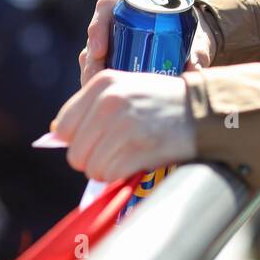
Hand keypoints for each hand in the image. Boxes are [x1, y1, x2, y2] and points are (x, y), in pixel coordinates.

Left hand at [51, 69, 196, 181]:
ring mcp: (122, 125)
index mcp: (103, 83)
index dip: (78, 139)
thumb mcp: (127, 89)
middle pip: (75, 152)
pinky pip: (110, 176)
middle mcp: (110, 101)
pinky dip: (123, 175)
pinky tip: (140, 159)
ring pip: (91, 167)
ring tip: (132, 152)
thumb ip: (91, 107)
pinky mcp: (136, 148)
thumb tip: (55, 135)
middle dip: (94, 157)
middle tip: (118, 149)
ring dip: (110, 168)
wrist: (204, 111)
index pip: (63, 127)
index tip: (99, 138)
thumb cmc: (163, 102)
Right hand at [78, 0, 217, 84]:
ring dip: (91, 72)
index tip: (100, 51)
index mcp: (134, 3)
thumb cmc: (192, 31)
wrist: (193, 38)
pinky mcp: (112, 56)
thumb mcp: (197, 38)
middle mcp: (118, 18)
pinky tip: (98, 95)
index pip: (106, 8)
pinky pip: (98, 67)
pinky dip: (96, 80)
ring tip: (95, 91)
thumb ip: (198, 52)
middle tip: (96, 79)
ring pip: (91, 54)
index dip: (98, 28)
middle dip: (91, 60)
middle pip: (95, 36)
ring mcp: (112, 38)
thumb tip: (194, 71)